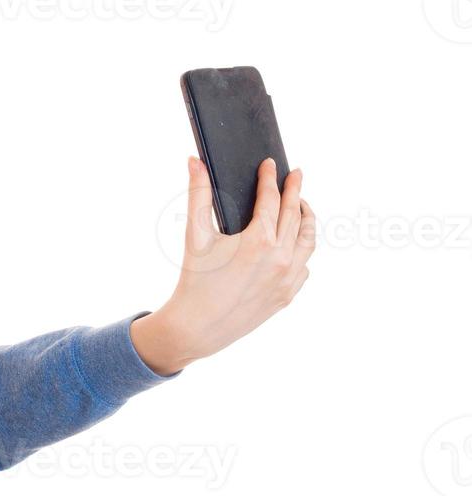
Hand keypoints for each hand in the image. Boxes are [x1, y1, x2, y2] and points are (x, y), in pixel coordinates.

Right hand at [133, 156, 316, 373]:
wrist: (196, 328)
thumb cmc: (193, 281)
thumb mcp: (195, 236)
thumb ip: (198, 195)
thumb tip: (194, 161)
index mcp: (259, 241)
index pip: (272, 199)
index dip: (271, 179)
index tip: (271, 165)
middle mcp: (281, 258)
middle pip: (296, 215)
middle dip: (295, 191)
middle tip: (296, 175)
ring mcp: (288, 279)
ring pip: (308, 240)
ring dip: (306, 219)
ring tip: (301, 207)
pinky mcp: (288, 295)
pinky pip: (304, 266)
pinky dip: (302, 251)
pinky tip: (293, 244)